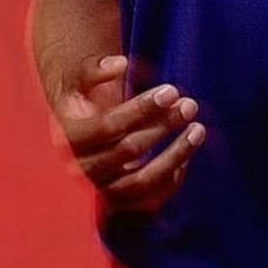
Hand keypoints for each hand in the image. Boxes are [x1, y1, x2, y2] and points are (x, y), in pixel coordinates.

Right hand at [53, 53, 205, 214]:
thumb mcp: (80, 80)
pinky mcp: (119, 203)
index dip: (141, 109)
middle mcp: (81, 168)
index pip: (108, 126)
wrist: (79, 128)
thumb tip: (118, 64)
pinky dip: (172, 178)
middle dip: (163, 126)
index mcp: (68, 138)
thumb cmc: (86, 98)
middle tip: (190, 104)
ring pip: (141, 181)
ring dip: (175, 155)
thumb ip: (95, 70)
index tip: (171, 91)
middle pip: (128, 150)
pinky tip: (187, 153)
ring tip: (198, 129)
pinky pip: (150, 200)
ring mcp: (100, 189)